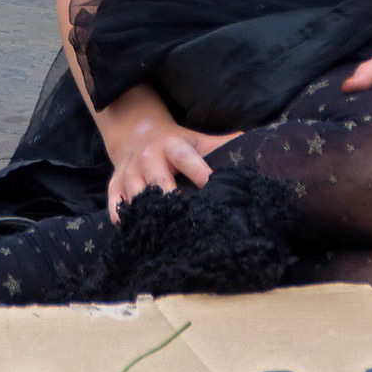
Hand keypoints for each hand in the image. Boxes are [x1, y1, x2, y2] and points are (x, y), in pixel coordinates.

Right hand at [107, 127, 241, 223]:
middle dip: (170, 198)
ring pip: (135, 195)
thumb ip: (223, 146)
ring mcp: (129, 172)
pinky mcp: (114, 185)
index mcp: (171, 145)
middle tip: (185, 218)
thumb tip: (257, 148)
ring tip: (164, 233)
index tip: (211, 186)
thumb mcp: (198, 141)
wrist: (137, 136)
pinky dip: (124, 220)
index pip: (185, 158)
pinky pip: (116, 205)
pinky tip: (138, 234)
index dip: (198, 171)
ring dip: (148, 213)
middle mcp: (147, 157)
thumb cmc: (176, 145)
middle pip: (157, 181)